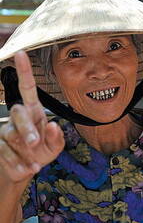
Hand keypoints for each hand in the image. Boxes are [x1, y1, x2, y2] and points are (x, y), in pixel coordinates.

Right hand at [0, 51, 64, 182]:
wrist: (27, 169)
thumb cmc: (43, 152)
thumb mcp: (55, 147)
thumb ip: (56, 138)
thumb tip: (54, 125)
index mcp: (35, 112)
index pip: (28, 89)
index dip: (25, 72)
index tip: (21, 53)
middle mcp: (19, 117)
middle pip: (18, 111)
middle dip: (26, 128)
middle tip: (35, 142)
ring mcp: (6, 130)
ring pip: (11, 135)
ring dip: (25, 151)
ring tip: (35, 161)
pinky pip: (5, 152)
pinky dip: (19, 163)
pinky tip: (28, 167)